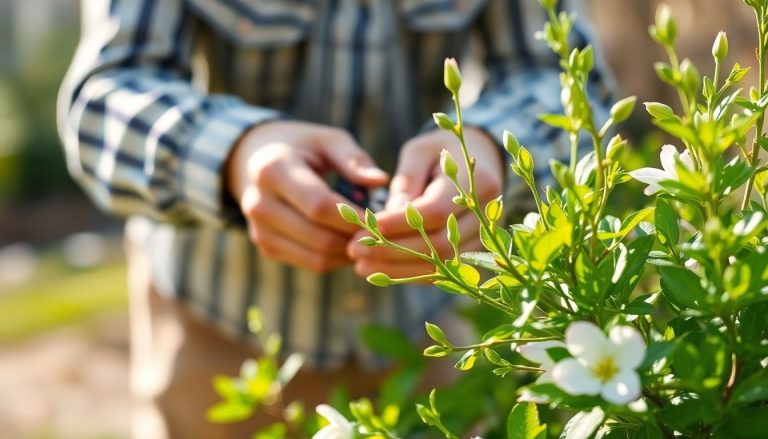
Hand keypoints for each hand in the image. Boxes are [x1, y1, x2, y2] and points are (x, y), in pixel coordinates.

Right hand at [228, 121, 387, 272]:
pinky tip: (349, 240)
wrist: (255, 160)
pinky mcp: (266, 247)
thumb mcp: (327, 140)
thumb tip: (380, 181)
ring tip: (368, 235)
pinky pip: (311, 264)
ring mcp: (259, 229)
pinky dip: (338, 258)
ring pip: (318, 258)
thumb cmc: (302, 147)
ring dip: (350, 252)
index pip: (319, 206)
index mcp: (272, 170)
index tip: (380, 216)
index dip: (354, 217)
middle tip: (380, 230)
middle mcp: (258, 203)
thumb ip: (354, 159)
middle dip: (356, 238)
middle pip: (320, 238)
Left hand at [348, 127, 503, 277]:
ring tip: (361, 265)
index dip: (397, 225)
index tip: (363, 229)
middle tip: (354, 250)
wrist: (479, 159)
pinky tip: (382, 270)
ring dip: (399, 269)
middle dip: (393, 251)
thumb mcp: (420, 152)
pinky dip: (411, 274)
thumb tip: (388, 217)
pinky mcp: (475, 253)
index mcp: (478, 183)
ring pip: (441, 265)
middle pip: (439, 245)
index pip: (434, 212)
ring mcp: (486, 238)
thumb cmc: (441, 150)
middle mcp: (488, 215)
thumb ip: (406, 182)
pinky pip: (443, 271)